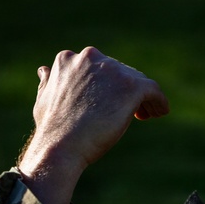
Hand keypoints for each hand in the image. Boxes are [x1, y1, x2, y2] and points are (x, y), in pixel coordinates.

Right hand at [18, 47, 168, 203]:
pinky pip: (153, 90)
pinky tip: (161, 112)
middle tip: (135, 113)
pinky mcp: (131, 86)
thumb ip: (50, 82)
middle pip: (122, 72)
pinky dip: (159, 101)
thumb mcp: (44, 99)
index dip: (109, 85)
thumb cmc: (52, 129)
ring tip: (147, 114)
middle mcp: (91, 57)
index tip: (112, 101)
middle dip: (127, 91)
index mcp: (69, 59)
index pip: (100, 67)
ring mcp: (112, 70)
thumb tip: (45, 70)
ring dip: (144, 98)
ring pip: (138, 81)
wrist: (62, 145)